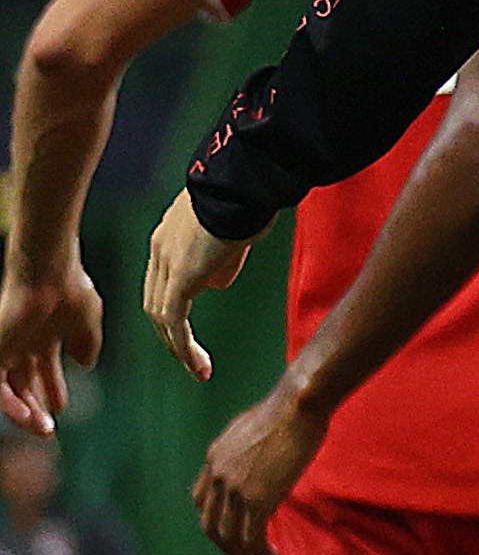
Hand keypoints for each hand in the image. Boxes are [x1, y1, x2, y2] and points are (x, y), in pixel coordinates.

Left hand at [0, 257, 102, 434]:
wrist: (50, 275)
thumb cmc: (69, 289)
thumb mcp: (87, 322)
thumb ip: (87, 343)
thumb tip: (86, 363)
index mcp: (42, 334)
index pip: (42, 369)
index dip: (52, 389)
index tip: (61, 408)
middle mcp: (21, 342)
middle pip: (22, 382)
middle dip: (35, 407)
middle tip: (48, 428)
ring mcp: (8, 347)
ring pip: (7, 388)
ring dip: (22, 411)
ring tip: (40, 426)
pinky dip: (9, 403)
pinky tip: (27, 415)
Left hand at [140, 195, 248, 381]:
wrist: (240, 186)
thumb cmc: (245, 199)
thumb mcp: (232, 231)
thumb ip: (223, 256)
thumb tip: (218, 280)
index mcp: (169, 238)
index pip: (163, 281)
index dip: (174, 307)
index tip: (189, 327)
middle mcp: (159, 251)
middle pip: (155, 301)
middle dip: (170, 333)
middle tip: (189, 357)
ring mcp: (166, 264)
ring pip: (161, 316)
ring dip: (177, 346)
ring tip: (197, 368)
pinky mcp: (180, 279)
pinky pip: (174, 321)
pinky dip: (183, 347)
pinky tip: (198, 365)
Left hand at [193, 383, 325, 554]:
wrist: (296, 406)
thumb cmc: (287, 410)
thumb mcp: (254, 430)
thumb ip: (249, 451)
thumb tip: (263, 460)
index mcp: (214, 458)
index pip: (200, 499)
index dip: (215, 519)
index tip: (233, 529)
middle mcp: (217, 475)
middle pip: (209, 524)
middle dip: (224, 546)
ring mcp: (235, 489)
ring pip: (228, 536)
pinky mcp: (257, 499)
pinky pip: (253, 537)